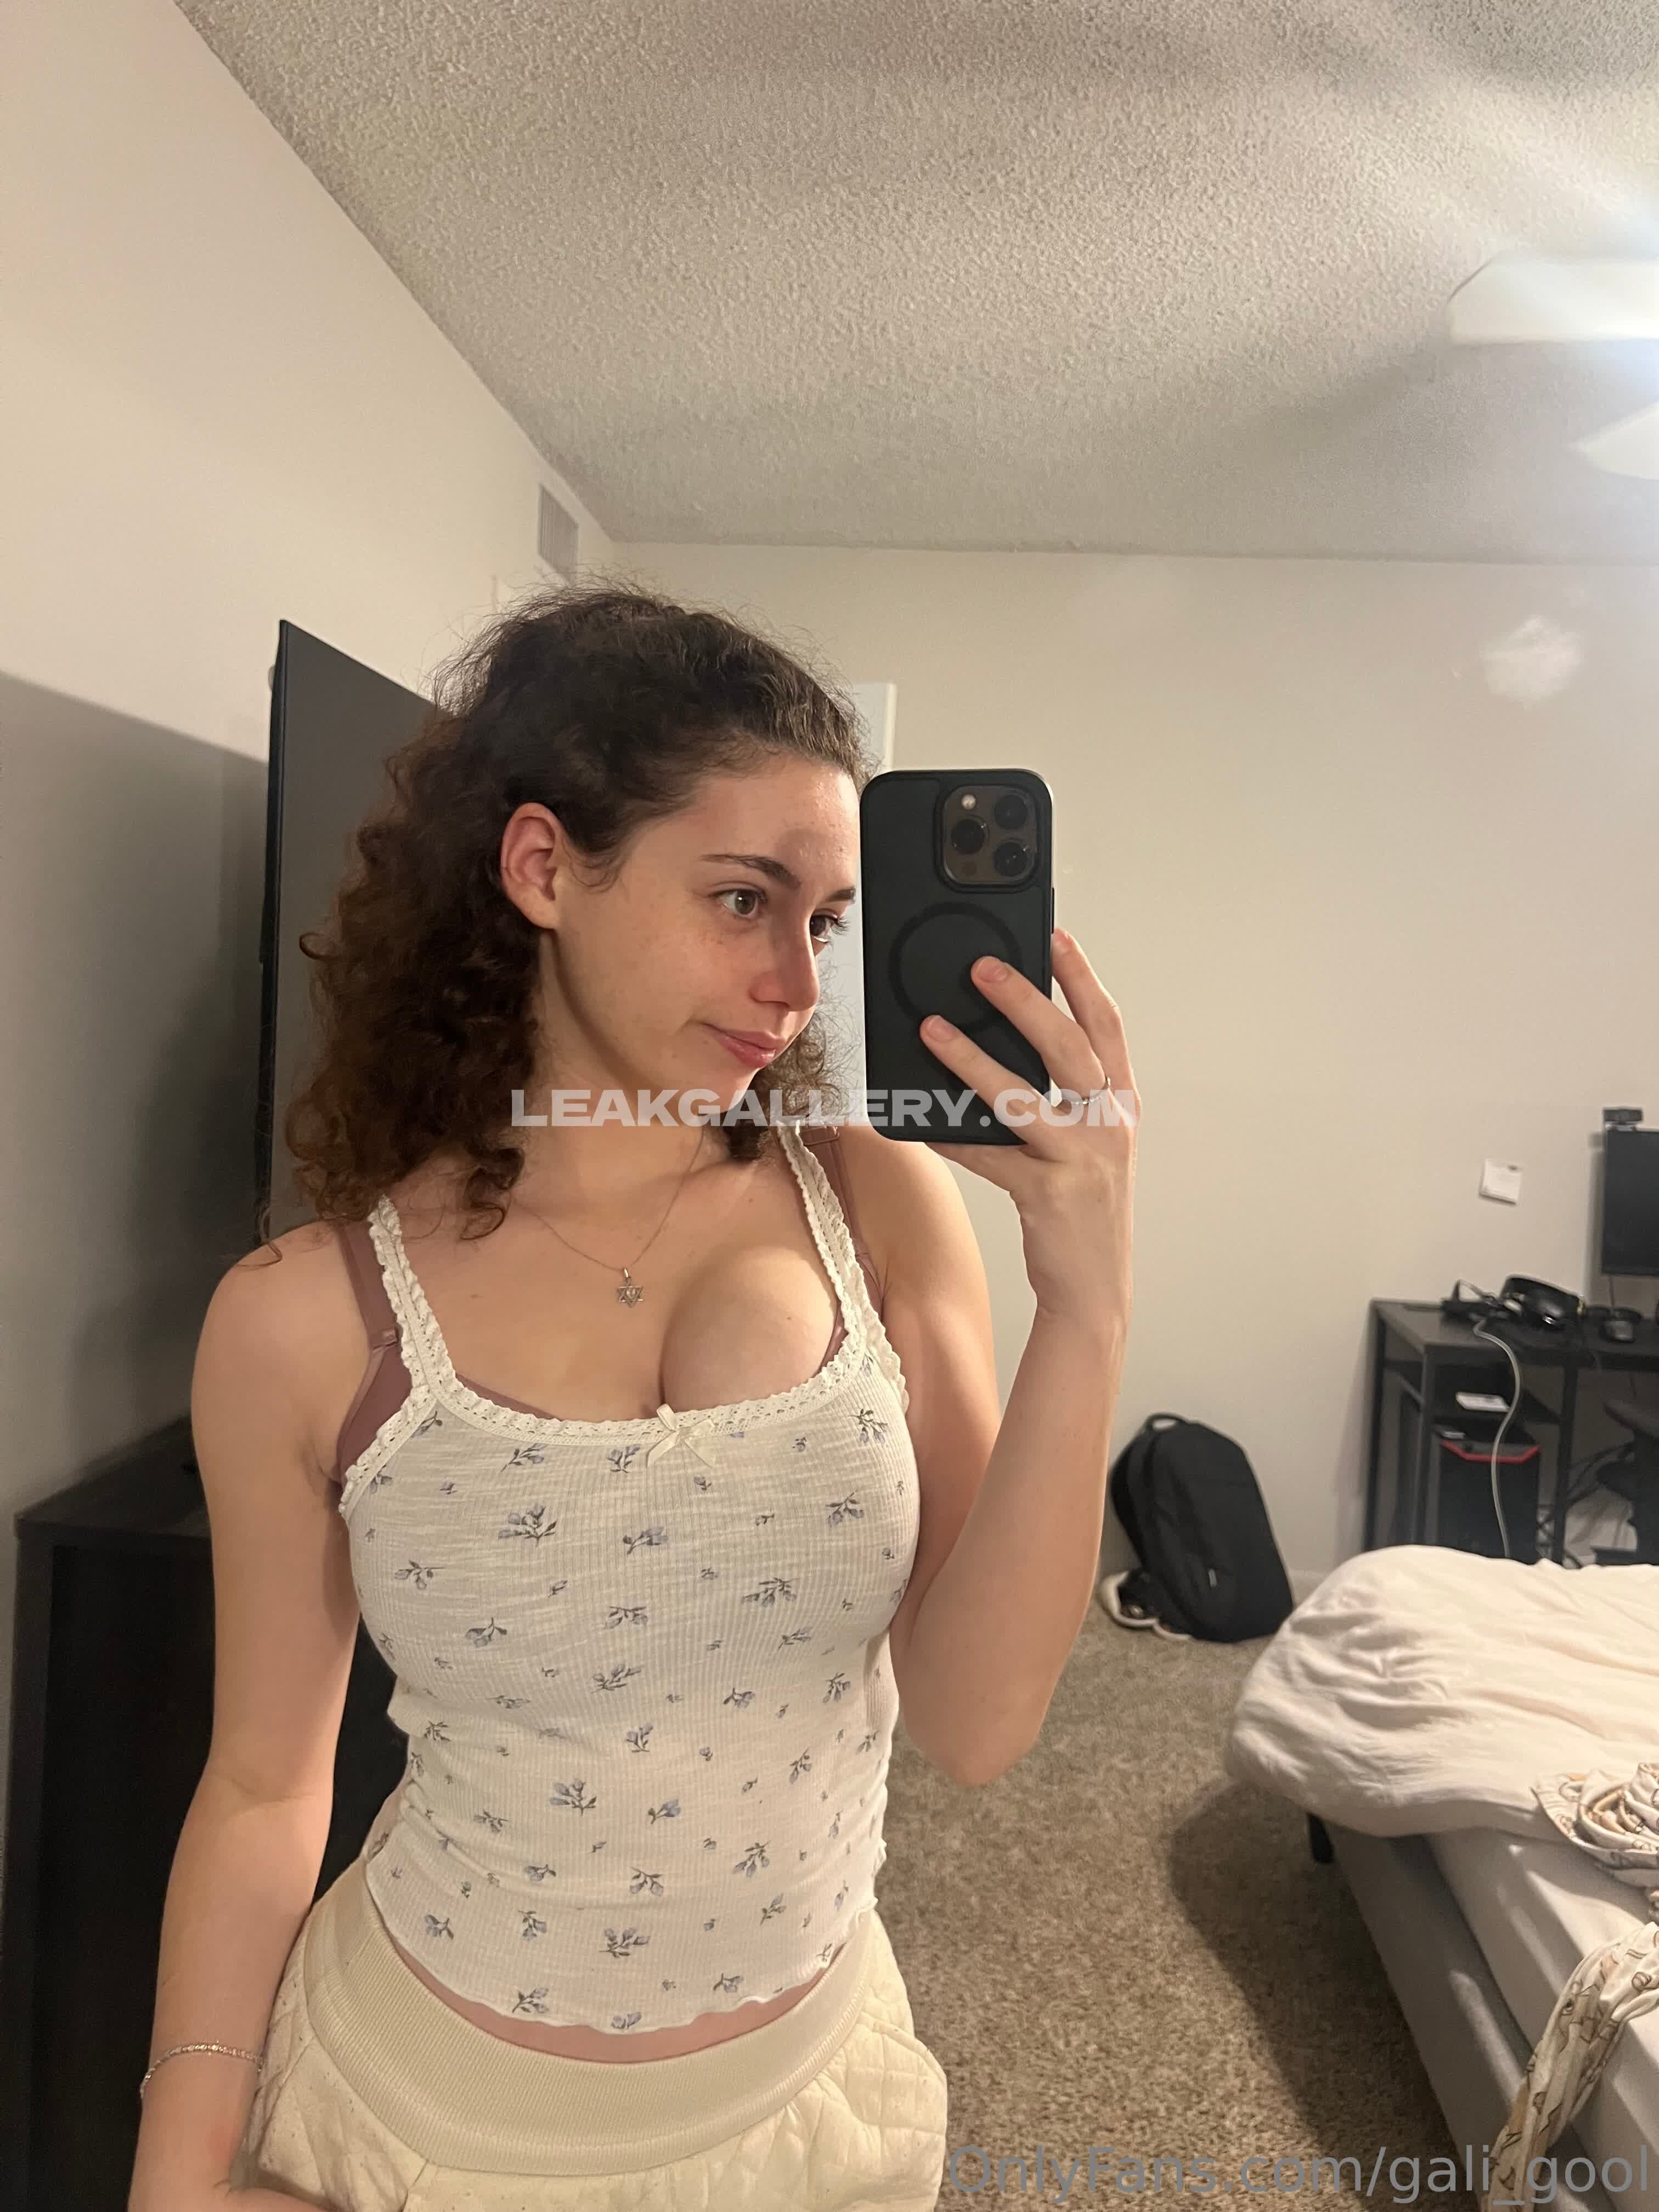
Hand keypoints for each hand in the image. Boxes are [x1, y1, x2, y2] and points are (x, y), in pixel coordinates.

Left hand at [916, 926, 1136, 1329]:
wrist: (1095, 1291)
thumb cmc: (1081, 1210)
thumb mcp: (1086, 1145)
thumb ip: (1060, 1100)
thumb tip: (999, 1048)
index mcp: (1120, 1105)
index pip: (1107, 1026)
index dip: (1083, 978)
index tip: (1056, 937)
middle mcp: (1109, 1125)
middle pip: (1070, 1046)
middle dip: (1027, 1000)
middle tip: (983, 967)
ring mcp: (1081, 1159)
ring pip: (1023, 1096)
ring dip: (972, 1059)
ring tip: (932, 1029)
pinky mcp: (1048, 1194)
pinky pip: (988, 1155)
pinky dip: (950, 1135)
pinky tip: (916, 1121)